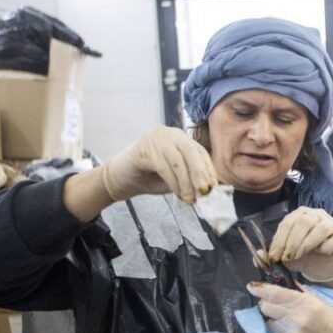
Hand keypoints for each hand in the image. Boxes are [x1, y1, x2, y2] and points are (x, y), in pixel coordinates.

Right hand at [101, 125, 217, 203]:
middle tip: (204, 192)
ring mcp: (155, 138)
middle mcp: (169, 133)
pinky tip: (178, 194)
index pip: (199, 151)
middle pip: (191, 152)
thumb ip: (191, 178)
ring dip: (186, 182)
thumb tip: (209, 189)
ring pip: (178, 161)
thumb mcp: (177, 177)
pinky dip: (174, 182)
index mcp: (180, 138)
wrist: (120, 179)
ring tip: (190, 199)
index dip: (208, 169)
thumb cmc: (151, 178)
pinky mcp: (143, 148)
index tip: (213, 186)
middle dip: (200, 173)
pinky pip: (164, 166)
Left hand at [248, 283, 332, 332]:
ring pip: (269, 324)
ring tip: (286, 324)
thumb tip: (281, 287)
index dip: (260, 289)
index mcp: (305, 302)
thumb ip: (300, 295)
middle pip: (266, 308)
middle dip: (267, 305)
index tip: (251, 286)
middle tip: (272, 307)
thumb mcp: (320, 303)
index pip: (275, 293)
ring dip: (274, 322)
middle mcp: (295, 318)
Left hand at [265, 207, 332, 282]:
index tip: (274, 256)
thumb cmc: (304, 256)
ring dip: (307, 244)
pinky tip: (320, 253)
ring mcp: (331, 224)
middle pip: (304, 222)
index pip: (287, 223)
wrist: (324, 266)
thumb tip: (258, 256)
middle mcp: (316, 215)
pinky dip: (325, 248)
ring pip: (320, 228)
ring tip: (299, 256)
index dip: (279, 240)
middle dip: (292, 242)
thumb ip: (273, 254)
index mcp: (299, 215)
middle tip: (287, 257)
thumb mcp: (286, 256)